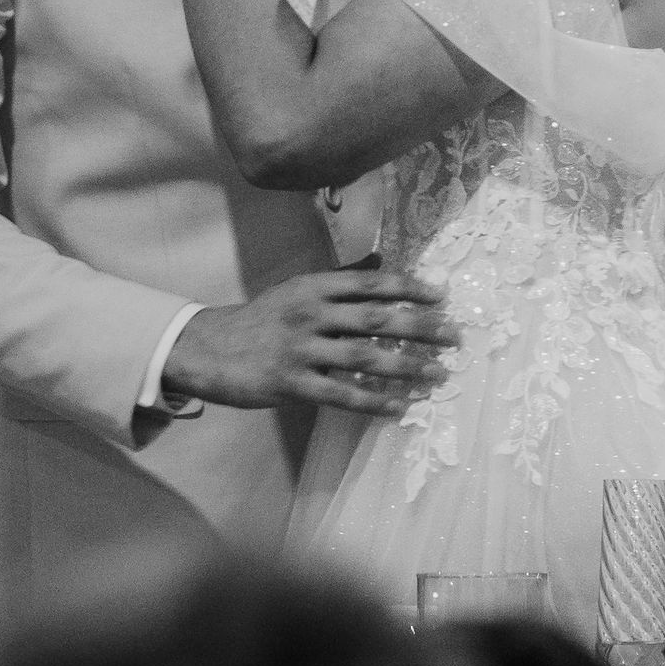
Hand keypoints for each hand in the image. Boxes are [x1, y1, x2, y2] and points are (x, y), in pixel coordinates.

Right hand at [164, 264, 461, 417]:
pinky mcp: (292, 383)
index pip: (371, 284)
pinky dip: (375, 401)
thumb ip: (341, 277)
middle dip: (420, 327)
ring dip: (407, 367)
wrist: (209, 349)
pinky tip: (401, 407)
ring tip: (439, 375)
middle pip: (376, 319)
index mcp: (315, 287)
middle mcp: (311, 314)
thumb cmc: (261, 318)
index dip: (409, 288)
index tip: (442, 295)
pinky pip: (342, 394)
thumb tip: (382, 258)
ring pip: (365, 358)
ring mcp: (302, 349)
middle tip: (455, 337)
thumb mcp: (298, 289)